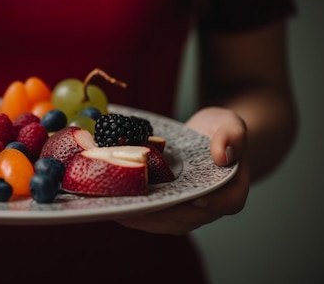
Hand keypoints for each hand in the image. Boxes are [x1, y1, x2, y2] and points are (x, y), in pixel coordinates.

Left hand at [115, 107, 249, 234]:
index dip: (211, 203)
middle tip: (134, 205)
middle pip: (186, 218)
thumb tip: (222, 155)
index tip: (194, 199)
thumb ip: (231, 136)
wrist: (208, 138)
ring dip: (141, 217)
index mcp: (231, 189)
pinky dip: (135, 212)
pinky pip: (153, 216)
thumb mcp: (230, 124)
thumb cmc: (220, 131)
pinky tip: (116, 202)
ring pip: (165, 222)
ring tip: (117, 206)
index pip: (226, 202)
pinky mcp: (170, 209)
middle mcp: (209, 206)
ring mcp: (188, 211)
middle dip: (158, 214)